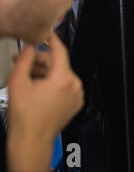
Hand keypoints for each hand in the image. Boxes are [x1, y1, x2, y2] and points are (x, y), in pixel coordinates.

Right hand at [6, 33, 83, 171]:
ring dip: (45, 72)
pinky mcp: (76, 102)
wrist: (32, 139)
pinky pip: (65, 86)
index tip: (46, 32)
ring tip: (27, 77)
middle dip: (40, 61)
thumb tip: (30, 46)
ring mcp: (77, 95)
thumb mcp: (18, 82)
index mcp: (64, 78)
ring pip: (61, 75)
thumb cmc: (25, 116)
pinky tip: (37, 87)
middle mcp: (75, 85)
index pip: (60, 50)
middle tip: (23, 61)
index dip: (51, 39)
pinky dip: (53, 83)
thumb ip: (25, 58)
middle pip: (58, 63)